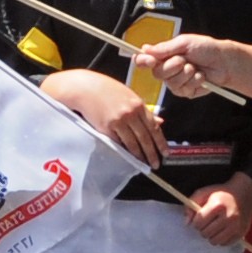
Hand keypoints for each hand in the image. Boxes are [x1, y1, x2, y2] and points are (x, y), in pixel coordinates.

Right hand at [41, 66, 163, 165]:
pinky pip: (118, 143)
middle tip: (156, 164)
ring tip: (144, 164)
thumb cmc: (107, 90)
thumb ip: (144, 110)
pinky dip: (124, 151)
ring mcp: (118, 121)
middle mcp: (130, 113)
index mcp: (138, 104)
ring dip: (139, 156)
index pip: (154, 127)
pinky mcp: (106, 128)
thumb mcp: (129, 96)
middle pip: (145, 138)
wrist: (86, 88)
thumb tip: (159, 122)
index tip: (165, 152)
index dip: (161, 142)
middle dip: (152, 153)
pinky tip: (129, 157)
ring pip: (132, 143)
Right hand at [134, 32, 251, 110]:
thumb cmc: (206, 48)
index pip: (144, 60)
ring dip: (186, 73)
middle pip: (157, 73)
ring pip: (171, 82)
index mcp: (164, 56)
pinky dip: (194, 80)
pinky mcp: (186, 92)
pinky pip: (183, 89)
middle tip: (184, 60)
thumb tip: (145, 49)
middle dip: (172, 66)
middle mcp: (167, 69)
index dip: (143, 61)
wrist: (224, 61)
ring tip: (196, 67)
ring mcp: (176, 82)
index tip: (151, 60)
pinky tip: (201, 76)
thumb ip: (165, 48)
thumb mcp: (185, 43)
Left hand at [183, 184, 250, 247]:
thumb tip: (187, 223)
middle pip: (205, 233)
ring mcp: (236, 226)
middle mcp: (229, 217)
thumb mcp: (203, 193)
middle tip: (208, 222)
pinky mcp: (241, 233)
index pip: (199, 223)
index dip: (196, 221)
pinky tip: (223, 230)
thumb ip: (190, 206)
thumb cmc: (220, 194)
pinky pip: (224, 244)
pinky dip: (220, 239)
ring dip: (211, 235)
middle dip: (203, 229)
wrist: (244, 194)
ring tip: (214, 227)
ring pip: (214, 241)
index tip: (200, 217)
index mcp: (218, 205)